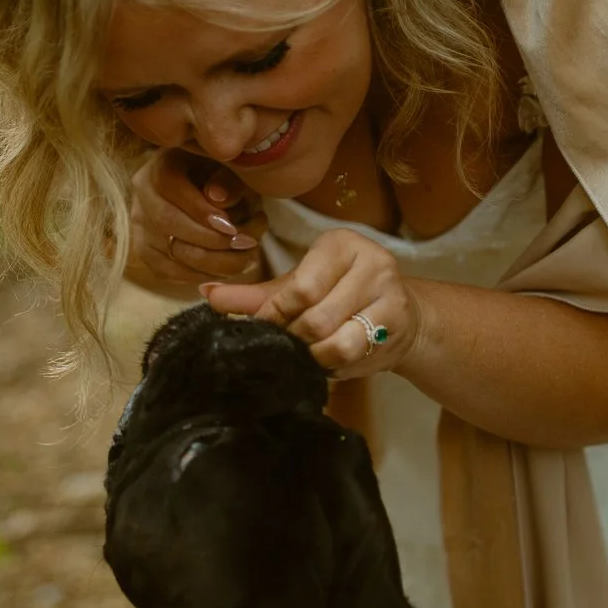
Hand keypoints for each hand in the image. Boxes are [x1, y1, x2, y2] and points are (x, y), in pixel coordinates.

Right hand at [124, 148, 267, 297]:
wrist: (205, 187)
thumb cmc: (223, 175)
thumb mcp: (232, 169)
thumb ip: (230, 180)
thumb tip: (218, 200)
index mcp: (161, 164)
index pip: (169, 186)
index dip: (200, 210)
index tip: (232, 226)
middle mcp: (142, 194)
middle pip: (167, 222)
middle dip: (210, 239)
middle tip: (244, 245)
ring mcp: (140, 224)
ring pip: (168, 251)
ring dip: (211, 262)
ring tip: (245, 258)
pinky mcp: (144, 249)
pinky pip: (168, 270)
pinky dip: (200, 274)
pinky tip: (226, 269)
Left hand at [202, 228, 417, 379]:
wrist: (402, 315)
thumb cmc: (340, 295)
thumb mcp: (298, 288)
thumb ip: (255, 295)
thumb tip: (206, 294)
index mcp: (341, 243)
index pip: (300, 287)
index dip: (276, 314)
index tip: (264, 328)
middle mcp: (372, 261)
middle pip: (317, 316)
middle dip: (294, 338)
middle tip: (284, 346)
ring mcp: (390, 293)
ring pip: (338, 340)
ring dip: (314, 355)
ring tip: (306, 354)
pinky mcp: (399, 325)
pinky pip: (356, 355)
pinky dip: (333, 364)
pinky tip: (328, 361)